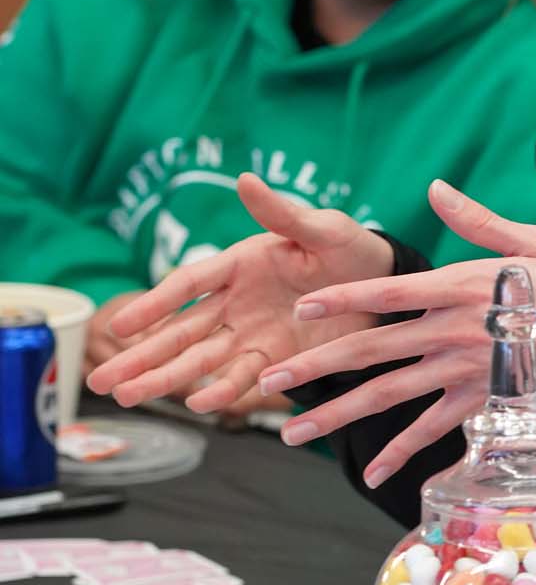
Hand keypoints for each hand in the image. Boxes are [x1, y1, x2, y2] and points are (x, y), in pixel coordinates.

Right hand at [85, 173, 393, 413]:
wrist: (386, 287)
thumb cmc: (351, 249)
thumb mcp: (322, 227)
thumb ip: (282, 213)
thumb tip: (245, 180)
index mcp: (239, 265)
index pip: (187, 285)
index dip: (154, 304)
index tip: (120, 325)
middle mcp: (237, 304)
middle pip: (180, 332)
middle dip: (141, 356)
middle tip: (99, 381)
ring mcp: (254, 335)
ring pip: (201, 360)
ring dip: (166, 379)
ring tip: (128, 397)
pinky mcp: (278, 361)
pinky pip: (245, 378)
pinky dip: (223, 391)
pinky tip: (197, 404)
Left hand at [260, 178, 535, 486]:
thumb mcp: (534, 241)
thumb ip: (478, 221)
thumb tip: (436, 189)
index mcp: (460, 287)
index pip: (386, 291)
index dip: (341, 299)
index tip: (300, 309)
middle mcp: (452, 332)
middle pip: (371, 350)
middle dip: (315, 366)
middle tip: (270, 381)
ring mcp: (463, 373)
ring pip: (388, 396)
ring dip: (338, 415)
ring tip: (293, 433)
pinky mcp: (480, 404)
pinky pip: (432, 431)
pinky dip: (401, 454)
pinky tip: (371, 473)